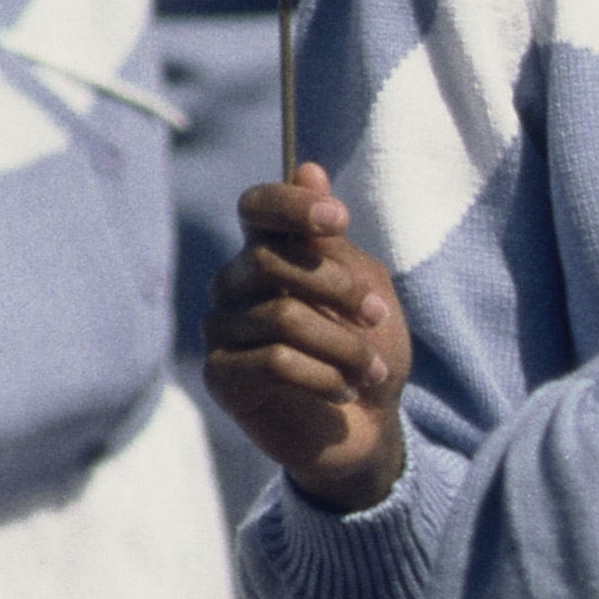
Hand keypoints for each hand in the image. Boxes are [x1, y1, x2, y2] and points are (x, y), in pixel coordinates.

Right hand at [205, 166, 414, 512]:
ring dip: (343, 345)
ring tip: (373, 371)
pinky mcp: (222, 377)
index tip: (339, 219)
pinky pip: (273, 362)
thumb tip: (308, 170)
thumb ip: (334, 243)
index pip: (255, 207)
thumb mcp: (366, 289)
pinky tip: (346, 391)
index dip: (290, 206)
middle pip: (267, 261)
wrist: (368, 429)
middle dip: (335, 287)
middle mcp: (235, 284)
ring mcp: (222, 329)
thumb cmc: (368, 350)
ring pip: (280, 318)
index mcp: (268, 252)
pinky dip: (323, 376)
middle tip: (376, 314)